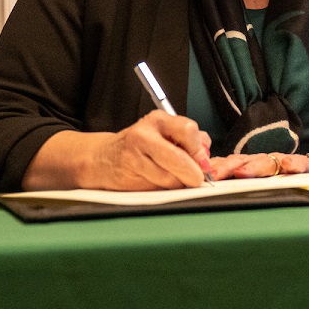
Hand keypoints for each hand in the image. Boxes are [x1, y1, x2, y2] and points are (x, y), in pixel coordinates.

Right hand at [75, 111, 211, 189]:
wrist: (103, 158)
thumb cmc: (139, 146)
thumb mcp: (164, 134)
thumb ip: (188, 141)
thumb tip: (206, 157)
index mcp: (158, 120)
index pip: (188, 131)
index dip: (199, 151)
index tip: (204, 163)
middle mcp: (144, 135)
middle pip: (179, 158)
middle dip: (192, 173)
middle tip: (197, 178)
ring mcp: (134, 156)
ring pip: (169, 177)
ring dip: (178, 183)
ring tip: (172, 177)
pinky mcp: (127, 176)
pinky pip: (157, 188)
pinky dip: (164, 189)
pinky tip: (158, 181)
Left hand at [209, 152, 308, 178]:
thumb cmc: (282, 179)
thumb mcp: (258, 183)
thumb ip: (237, 184)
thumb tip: (207, 192)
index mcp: (249, 166)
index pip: (228, 164)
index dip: (214, 168)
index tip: (200, 176)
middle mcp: (263, 161)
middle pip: (242, 161)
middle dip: (227, 167)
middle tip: (215, 175)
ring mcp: (282, 162)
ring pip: (267, 162)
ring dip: (254, 167)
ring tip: (243, 172)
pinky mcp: (303, 164)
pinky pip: (298, 162)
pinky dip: (293, 164)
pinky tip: (288, 166)